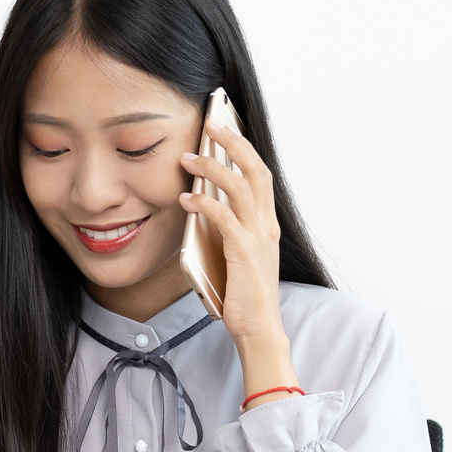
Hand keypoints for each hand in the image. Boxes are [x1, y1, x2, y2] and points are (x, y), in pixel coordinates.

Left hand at [180, 118, 299, 403]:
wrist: (257, 329)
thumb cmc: (243, 293)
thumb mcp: (237, 253)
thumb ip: (226, 227)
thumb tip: (200, 202)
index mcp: (266, 223)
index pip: (259, 173)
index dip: (244, 146)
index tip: (224, 124)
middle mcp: (266, 225)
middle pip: (256, 169)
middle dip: (234, 142)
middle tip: (211, 122)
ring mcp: (258, 238)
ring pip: (239, 188)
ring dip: (212, 168)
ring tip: (187, 157)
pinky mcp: (244, 253)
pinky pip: (224, 218)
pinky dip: (204, 203)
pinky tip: (185, 198)